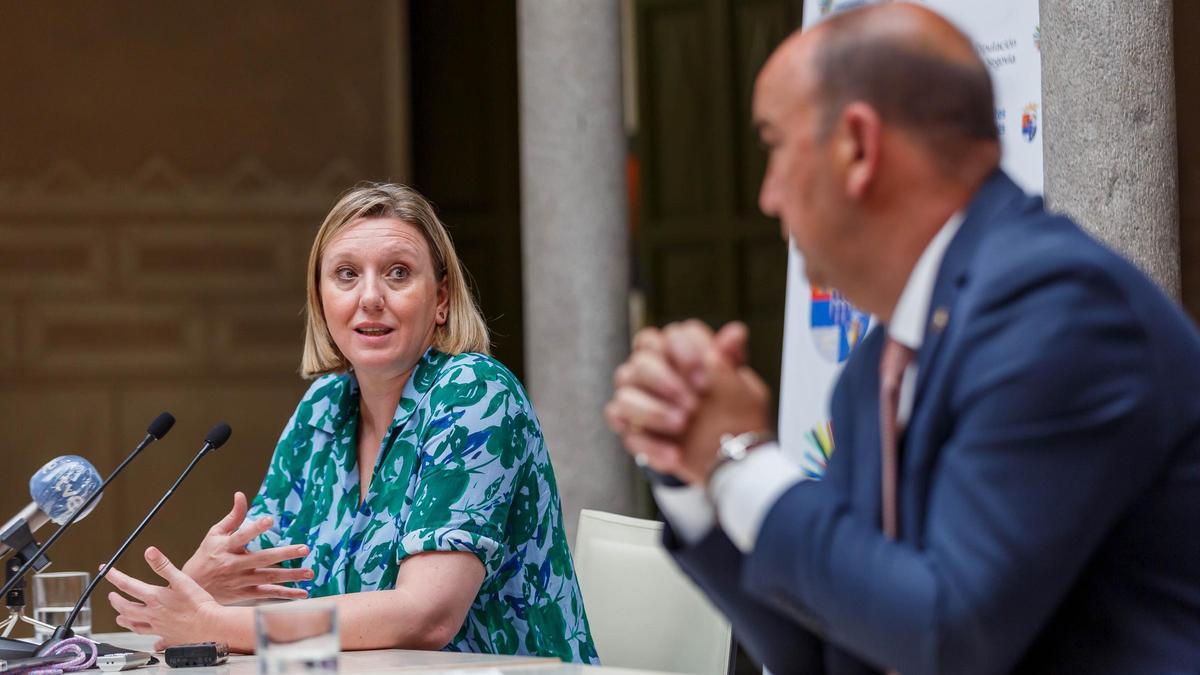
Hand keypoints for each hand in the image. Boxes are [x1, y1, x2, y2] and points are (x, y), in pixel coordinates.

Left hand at [107, 547, 229, 650]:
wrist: (209, 626)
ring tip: (119, 618)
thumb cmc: (198, 604)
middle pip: (126, 607)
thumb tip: (150, 552)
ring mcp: (158, 627)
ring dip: (124, 619)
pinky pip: (154, 639)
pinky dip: (150, 638)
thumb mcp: (182, 579)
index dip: (114, 576)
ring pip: (134, 624)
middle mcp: (152, 614)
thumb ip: (164, 566)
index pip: (128, 585)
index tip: (105, 571)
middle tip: (111, 596)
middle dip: (116, 600)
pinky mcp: (167, 637)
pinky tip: (152, 640)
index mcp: (154, 598)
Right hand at [182, 492, 311, 603]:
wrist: (192, 588)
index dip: (255, 528)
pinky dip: (285, 595)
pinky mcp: (245, 594)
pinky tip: (303, 593)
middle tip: (305, 548)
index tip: (270, 520)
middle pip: (262, 558)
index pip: (242, 535)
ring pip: (269, 578)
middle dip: (284, 554)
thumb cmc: (206, 556)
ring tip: (309, 572)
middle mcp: (235, 564)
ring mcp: (241, 581)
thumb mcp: (215, 534)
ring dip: (291, 576)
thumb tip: (241, 495)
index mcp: (226, 547)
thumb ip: (233, 517)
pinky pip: (268, 594)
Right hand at [606, 320, 764, 482]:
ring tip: (682, 425)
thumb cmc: (733, 413)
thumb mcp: (743, 387)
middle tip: (692, 405)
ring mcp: (637, 398)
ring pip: (626, 395)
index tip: (705, 380)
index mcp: (680, 352)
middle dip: (665, 382)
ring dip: (653, 412)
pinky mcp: (630, 427)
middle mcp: (653, 369)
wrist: (727, 455)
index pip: (670, 336)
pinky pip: (625, 433)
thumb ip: (732, 359)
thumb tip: (735, 332)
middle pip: (642, 361)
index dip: (684, 354)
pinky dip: (649, 444)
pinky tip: (675, 455)